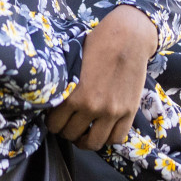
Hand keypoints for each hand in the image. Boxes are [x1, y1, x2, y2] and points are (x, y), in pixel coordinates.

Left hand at [47, 4, 157, 149]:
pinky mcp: (129, 112)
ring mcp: (112, 112)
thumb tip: (51, 98)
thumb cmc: (97, 44)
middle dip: (66, 131)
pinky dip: (107, 138)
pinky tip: (102, 130)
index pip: (54, 124)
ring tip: (84, 133)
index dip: (53, 123)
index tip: (55, 119)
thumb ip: (65, 84)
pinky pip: (116, 138)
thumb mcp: (73, 62)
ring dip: (85, 141)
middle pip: (71, 135)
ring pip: (94, 143)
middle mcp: (92, 107)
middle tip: (68, 125)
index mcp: (74, 94)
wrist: (128, 37)